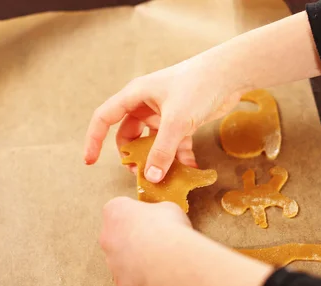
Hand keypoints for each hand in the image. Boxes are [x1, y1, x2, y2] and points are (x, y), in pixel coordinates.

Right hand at [84, 49, 244, 182]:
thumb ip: (162, 151)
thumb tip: (150, 177)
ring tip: (164, 178)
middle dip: (132, 155)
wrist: (230, 73)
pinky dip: (179, 157)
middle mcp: (146, 104)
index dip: (94, 140)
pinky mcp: (182, 120)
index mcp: (135, 96)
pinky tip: (189, 170)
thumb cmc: (199, 86)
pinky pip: (173, 144)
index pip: (104, 118)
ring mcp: (164, 113)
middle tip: (139, 174)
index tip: (90, 162)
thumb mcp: (176, 121)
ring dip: (156, 159)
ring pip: (151, 142)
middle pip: (128, 135)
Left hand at [100, 197, 190, 285]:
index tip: (150, 219)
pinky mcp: (122, 284)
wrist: (171, 260)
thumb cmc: (168, 229)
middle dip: (134, 239)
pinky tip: (160, 276)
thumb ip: (156, 213)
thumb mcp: (167, 208)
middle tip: (156, 242)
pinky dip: (144, 280)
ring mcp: (112, 263)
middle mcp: (107, 237)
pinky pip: (132, 281)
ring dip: (138, 261)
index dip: (137, 215)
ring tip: (161, 261)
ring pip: (123, 262)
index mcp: (115, 211)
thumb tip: (160, 220)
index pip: (119, 210)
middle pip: (117, 237)